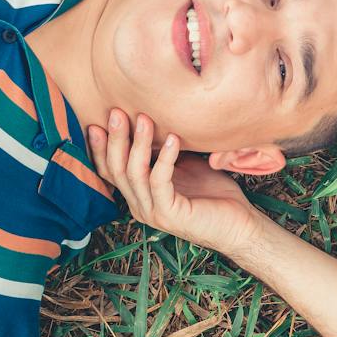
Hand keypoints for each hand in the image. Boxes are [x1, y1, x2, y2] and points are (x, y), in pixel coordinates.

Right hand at [87, 109, 265, 259]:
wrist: (239, 224)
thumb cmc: (214, 192)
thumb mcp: (183, 165)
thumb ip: (164, 151)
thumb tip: (154, 117)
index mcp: (139, 196)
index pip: (110, 171)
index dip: (100, 148)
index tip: (97, 121)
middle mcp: (139, 206)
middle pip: (116, 170)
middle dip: (115, 140)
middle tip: (117, 112)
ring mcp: (152, 212)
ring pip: (134, 174)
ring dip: (139, 144)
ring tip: (145, 119)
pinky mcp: (169, 214)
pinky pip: (160, 181)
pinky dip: (165, 158)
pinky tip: (173, 139)